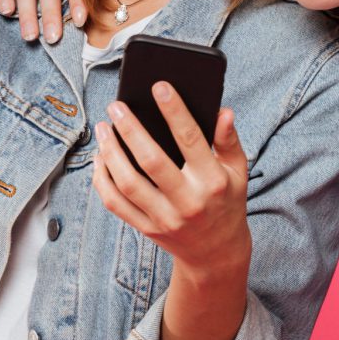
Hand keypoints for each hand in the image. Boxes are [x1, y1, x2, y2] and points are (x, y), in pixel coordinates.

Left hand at [92, 84, 250, 281]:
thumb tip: (222, 111)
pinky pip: (116, 204)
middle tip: (116, 106)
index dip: (175, 111)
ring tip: (103, 128)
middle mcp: (188, 201)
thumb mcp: (238, 171)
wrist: (216, 253)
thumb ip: (229, 140)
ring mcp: (164, 218)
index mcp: (213, 181)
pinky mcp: (147, 229)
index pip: (191, 140)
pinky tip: (100, 158)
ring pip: (127, 183)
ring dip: (110, 152)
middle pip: (151, 161)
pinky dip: (102, 179)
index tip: (159, 87)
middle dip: (130, 129)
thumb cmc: (227, 201)